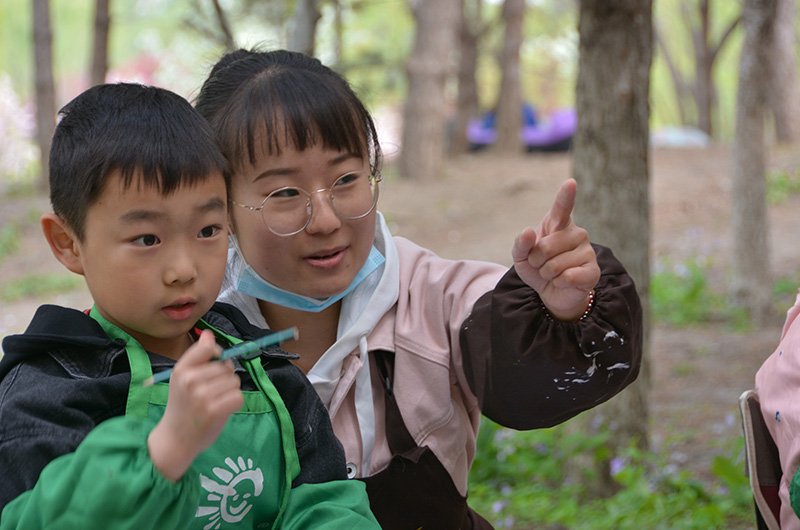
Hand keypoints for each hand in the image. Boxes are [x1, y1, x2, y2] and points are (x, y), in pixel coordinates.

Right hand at [147, 330, 242, 480]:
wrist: (175, 439)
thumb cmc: (182, 406)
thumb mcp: (182, 378)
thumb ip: (197, 357)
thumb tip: (209, 334)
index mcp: (181, 369)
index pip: (209, 348)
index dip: (218, 355)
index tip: (214, 364)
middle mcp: (190, 380)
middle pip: (227, 367)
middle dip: (225, 378)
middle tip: (211, 393)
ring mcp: (202, 396)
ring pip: (234, 381)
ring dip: (230, 391)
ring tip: (214, 402)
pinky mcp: (214, 411)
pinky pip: (238, 397)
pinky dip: (234, 404)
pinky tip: (221, 410)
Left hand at [511, 178, 599, 320]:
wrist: (551, 292)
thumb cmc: (537, 267)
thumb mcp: (521, 256)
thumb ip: (520, 244)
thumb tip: (528, 232)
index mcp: (558, 223)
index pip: (562, 207)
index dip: (566, 196)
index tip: (570, 183)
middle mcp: (576, 233)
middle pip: (545, 247)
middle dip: (536, 261)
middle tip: (542, 264)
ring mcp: (588, 251)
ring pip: (554, 265)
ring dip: (547, 274)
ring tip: (553, 273)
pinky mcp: (593, 271)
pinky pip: (567, 277)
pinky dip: (558, 283)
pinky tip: (564, 281)